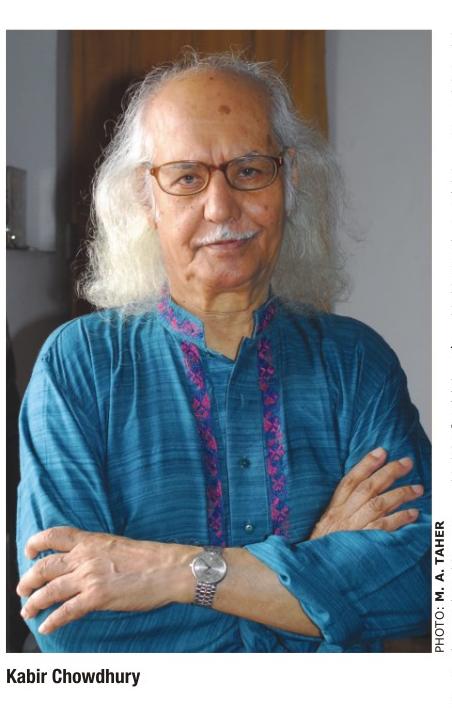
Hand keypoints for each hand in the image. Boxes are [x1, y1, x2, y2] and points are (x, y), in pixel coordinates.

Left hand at [17, 526, 197, 633]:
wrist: (168, 568)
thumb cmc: (149, 558)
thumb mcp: (116, 545)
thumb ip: (96, 552)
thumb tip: (84, 562)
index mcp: (91, 541)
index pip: (54, 535)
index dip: (35, 543)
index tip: (29, 551)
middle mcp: (85, 557)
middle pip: (44, 566)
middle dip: (28, 579)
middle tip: (22, 588)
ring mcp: (89, 577)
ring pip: (49, 590)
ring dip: (33, 602)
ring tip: (27, 610)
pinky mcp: (97, 597)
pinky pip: (66, 611)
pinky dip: (52, 620)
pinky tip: (46, 626)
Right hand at [309, 448, 423, 539]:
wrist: (314, 570)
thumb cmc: (323, 548)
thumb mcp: (326, 524)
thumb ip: (341, 508)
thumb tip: (363, 490)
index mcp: (333, 508)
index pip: (350, 480)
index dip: (366, 464)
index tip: (381, 451)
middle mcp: (342, 514)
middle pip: (368, 488)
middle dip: (389, 472)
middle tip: (406, 463)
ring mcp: (352, 528)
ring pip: (378, 504)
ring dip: (400, 494)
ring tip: (417, 488)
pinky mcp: (362, 543)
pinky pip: (383, 527)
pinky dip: (399, 518)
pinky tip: (413, 513)